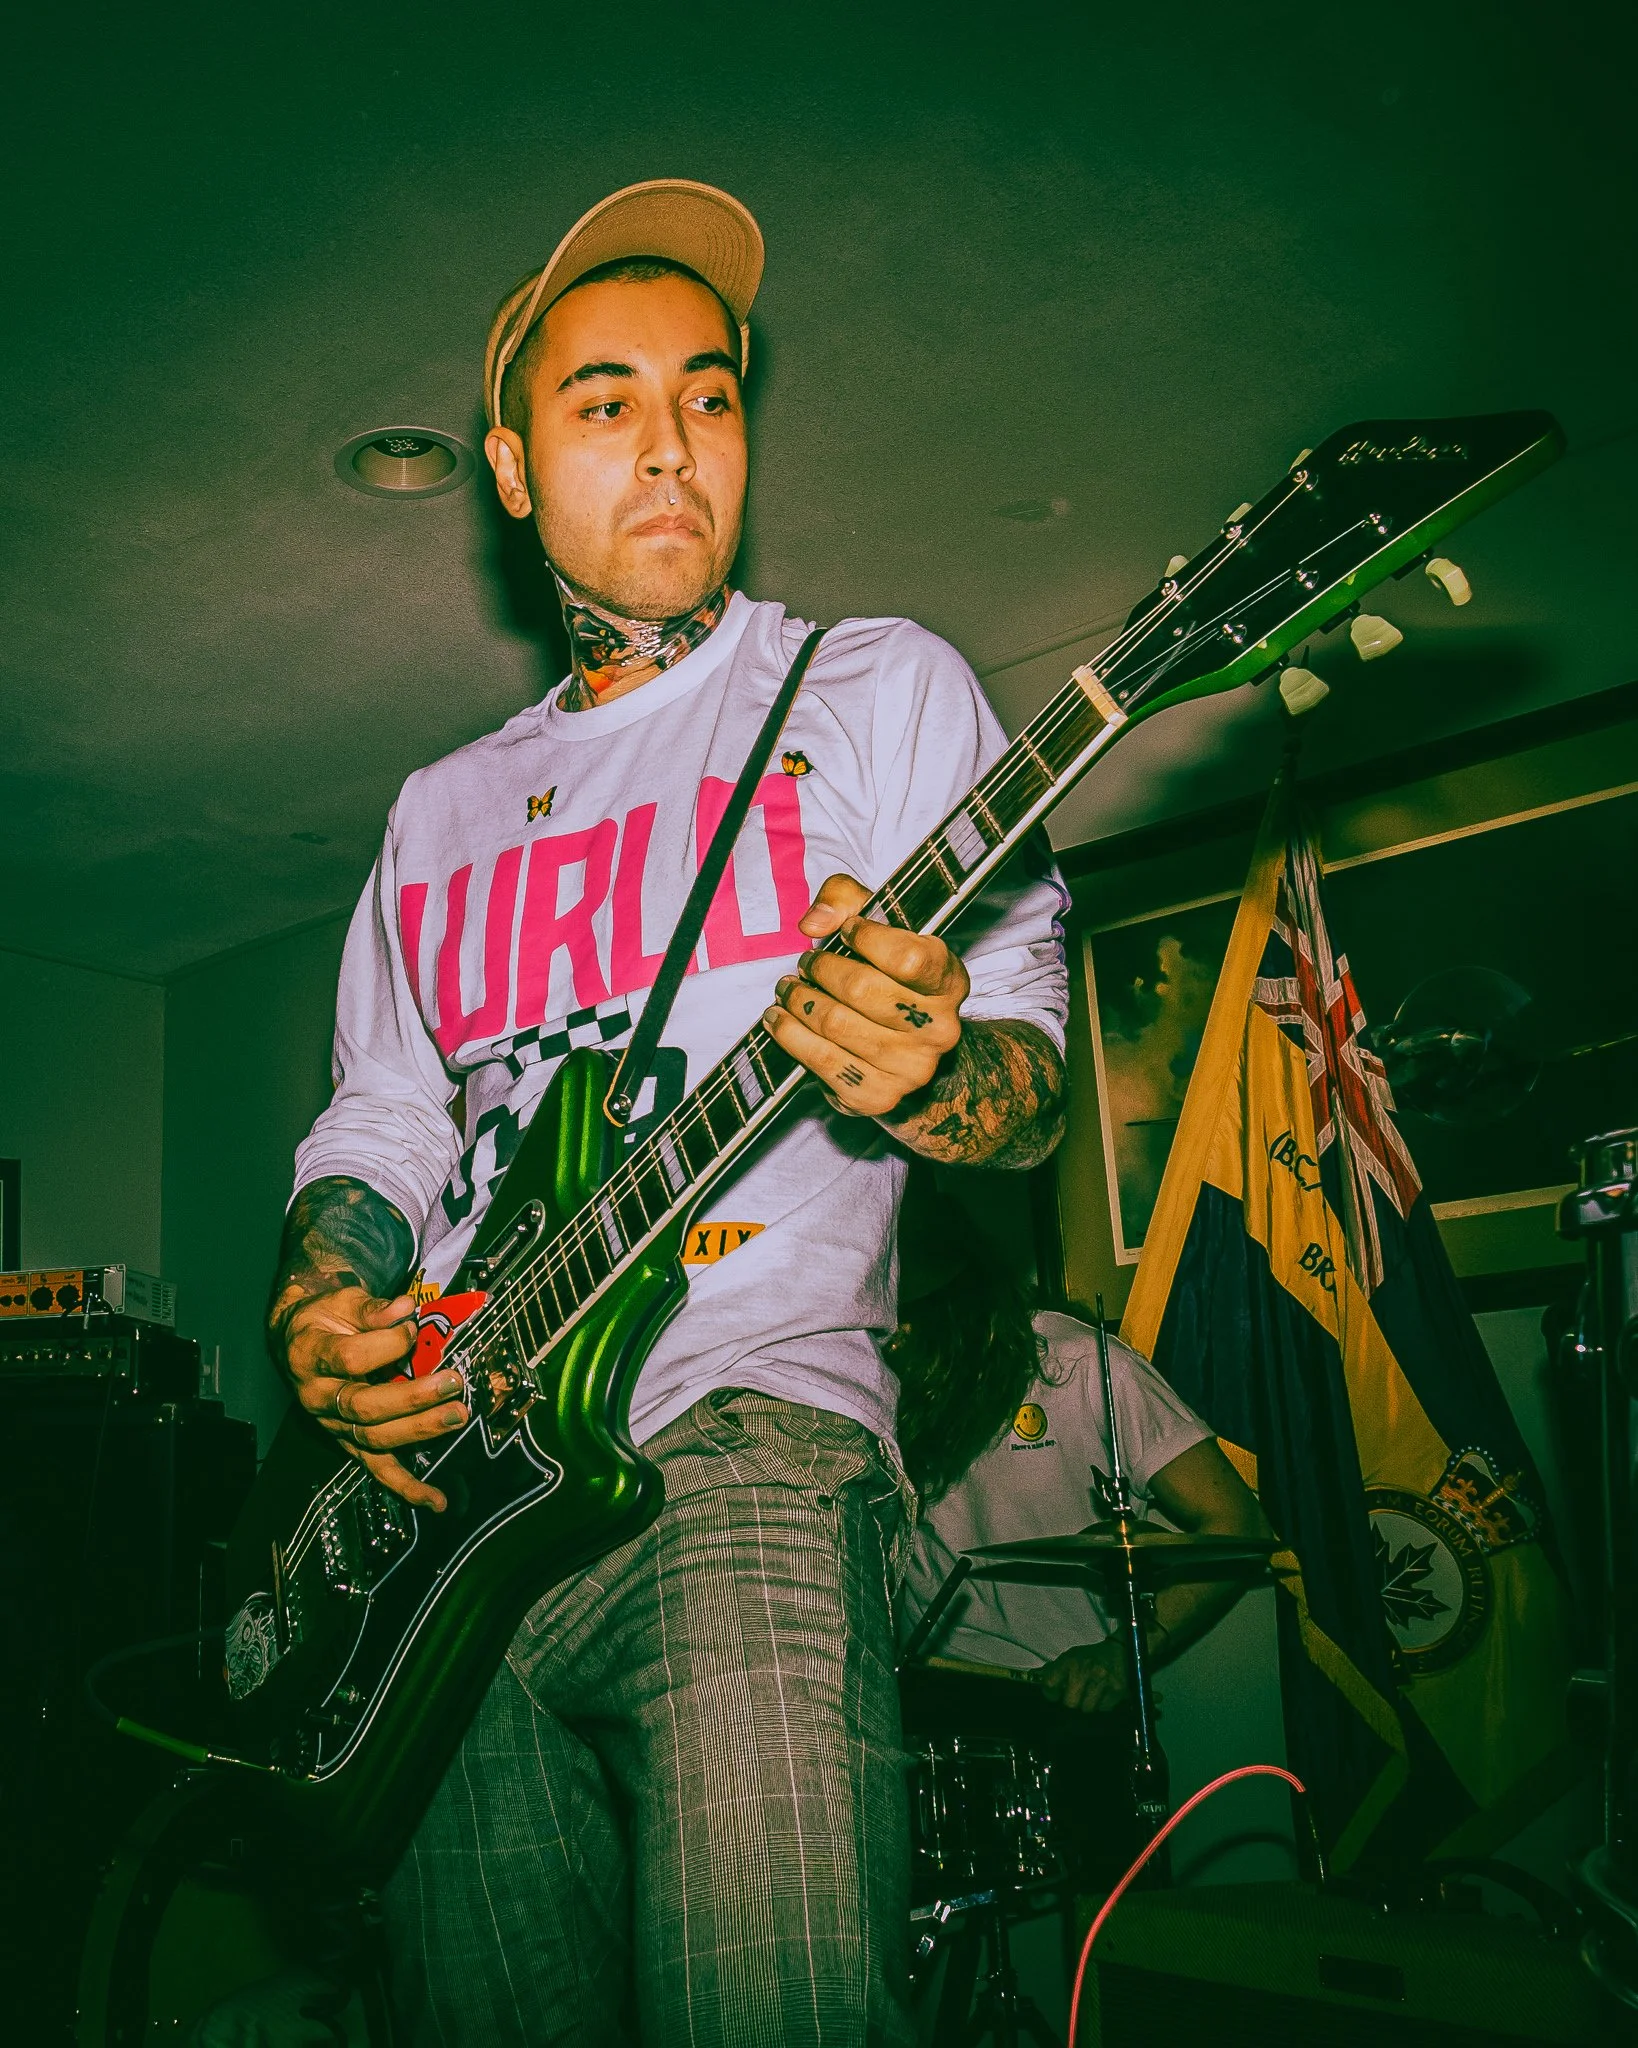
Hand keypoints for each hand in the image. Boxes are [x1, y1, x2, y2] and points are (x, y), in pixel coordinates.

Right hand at [280, 1286, 465, 1510]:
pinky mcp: (348, 1441)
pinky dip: (406, 1486)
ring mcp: (333, 1425)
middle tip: (452, 1383)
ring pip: (374, 1437)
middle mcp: (318, 1397)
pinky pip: (377, 1468)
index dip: (388, 1344)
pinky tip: (435, 1500)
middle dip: (413, 1397)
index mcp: (311, 1357)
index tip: (413, 1328)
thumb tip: (407, 1309)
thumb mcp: (342, 1301)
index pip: (351, 1358)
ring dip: (419, 1431)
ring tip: (457, 1416)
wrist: (298, 1339)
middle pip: (364, 1405)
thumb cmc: (325, 1318)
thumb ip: (373, 1309)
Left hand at [761, 874, 967, 1117]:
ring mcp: (911, 1068)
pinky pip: (822, 1062)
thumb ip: (848, 900)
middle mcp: (939, 1029)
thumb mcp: (882, 927)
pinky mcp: (878, 1096)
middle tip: (806, 964)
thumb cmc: (890, 979)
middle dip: (822, 970)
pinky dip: (791, 1036)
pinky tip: (779, 1020)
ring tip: (787, 989)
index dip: (869, 940)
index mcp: (949, 983)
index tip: (846, 931)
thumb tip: (814, 922)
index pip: (908, 958)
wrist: (909, 1055)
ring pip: (837, 1025)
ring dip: (800, 1002)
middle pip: (863, 990)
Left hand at [1038, 1639, 1128, 1714]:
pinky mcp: (1117, 1689)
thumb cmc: (1091, 1657)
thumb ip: (1055, 1669)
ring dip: (1088, 1704)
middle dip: (1072, 1701)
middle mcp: (1085, 1669)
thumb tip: (1034, 1676)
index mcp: (1070, 1660)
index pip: (1050, 1684)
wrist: (1120, 1651)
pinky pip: (1103, 1709)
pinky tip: (1104, 1693)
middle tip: (1077, 1695)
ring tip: (1091, 1693)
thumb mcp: (1071, 1657)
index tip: (1055, 1694)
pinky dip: (1102, 1705)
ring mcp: (1102, 1680)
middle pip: (1070, 1703)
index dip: (1051, 1693)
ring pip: (1087, 1708)